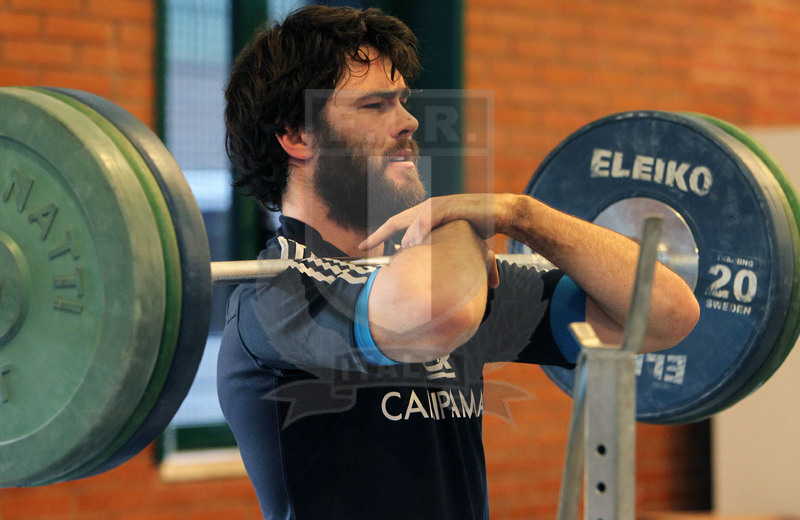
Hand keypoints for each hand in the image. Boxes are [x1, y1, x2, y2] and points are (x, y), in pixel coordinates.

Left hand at [359, 194, 514, 250]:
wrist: (499, 213)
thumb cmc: (478, 228)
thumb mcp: (455, 242)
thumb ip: (441, 253)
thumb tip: (432, 276)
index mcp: (425, 215)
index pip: (396, 225)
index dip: (379, 236)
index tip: (361, 247)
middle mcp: (426, 208)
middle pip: (394, 222)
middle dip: (378, 236)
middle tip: (363, 248)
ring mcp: (434, 206)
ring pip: (409, 225)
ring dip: (406, 244)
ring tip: (406, 258)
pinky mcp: (445, 207)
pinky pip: (425, 221)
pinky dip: (418, 233)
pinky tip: (416, 246)